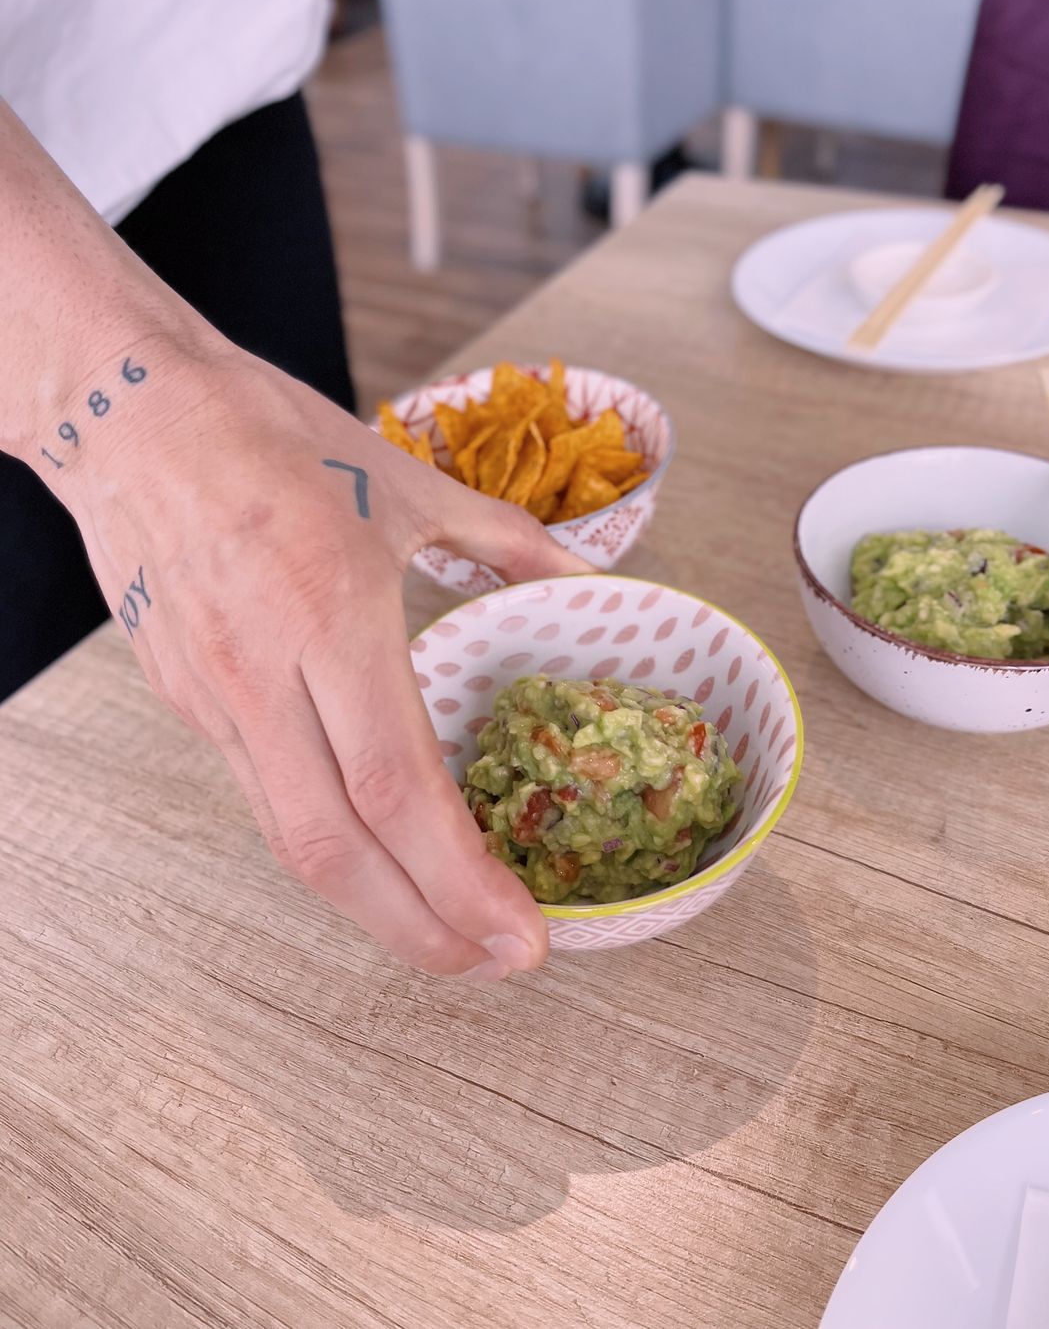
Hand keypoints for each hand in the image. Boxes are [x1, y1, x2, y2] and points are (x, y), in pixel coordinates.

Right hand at [69, 339, 589, 978]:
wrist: (129, 411)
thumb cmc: (269, 433)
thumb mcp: (404, 479)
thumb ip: (508, 542)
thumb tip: (592, 582)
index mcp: (330, 612)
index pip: (396, 787)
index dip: (461, 879)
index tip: (522, 934)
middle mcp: (264, 673)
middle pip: (337, 851)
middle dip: (422, 932)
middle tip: (494, 965)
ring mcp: (214, 696)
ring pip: (290, 841)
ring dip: (372, 908)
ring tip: (444, 934)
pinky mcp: (186, 701)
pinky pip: (261, 796)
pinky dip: (327, 845)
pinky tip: (375, 854)